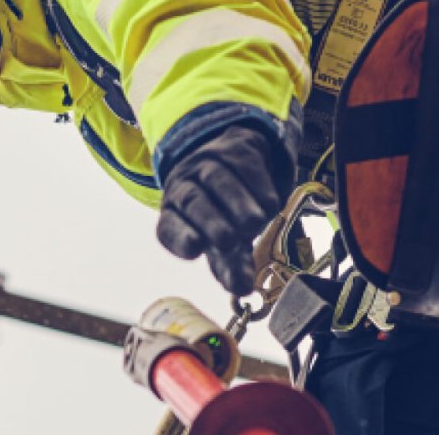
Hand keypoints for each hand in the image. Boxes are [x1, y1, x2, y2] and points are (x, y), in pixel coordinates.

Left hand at [155, 123, 288, 294]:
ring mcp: (208, 163)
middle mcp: (185, 185)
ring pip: (218, 179)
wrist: (236, 162)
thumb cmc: (224, 213)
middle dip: (209, 221)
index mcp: (174, 214)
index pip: (169, 228)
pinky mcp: (236, 148)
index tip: (194, 249)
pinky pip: (245, 165)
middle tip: (228, 241)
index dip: (180, 237)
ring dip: (236, 203)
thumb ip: (231, 265)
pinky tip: (268, 205)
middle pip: (191, 200)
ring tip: (253, 225)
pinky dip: (258, 186)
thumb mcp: (224, 243)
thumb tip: (241, 289)